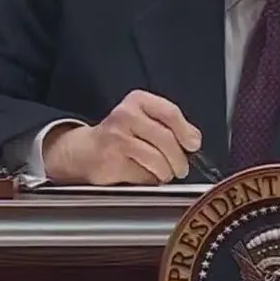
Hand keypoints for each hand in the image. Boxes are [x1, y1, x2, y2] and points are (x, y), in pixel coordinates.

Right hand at [43, 90, 201, 184]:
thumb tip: (193, 140)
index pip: (170, 113)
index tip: (193, 144)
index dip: (186, 131)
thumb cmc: (121, 134)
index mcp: (138, 100)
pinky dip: (149, 180)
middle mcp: (125, 115)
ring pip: (157, 160)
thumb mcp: (144, 118)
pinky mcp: (111, 161)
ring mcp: (117, 138)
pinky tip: (143, 174)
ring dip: (165, 172)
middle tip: (181, 168)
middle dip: (179, 159)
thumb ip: (170, 125)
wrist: (85, 150)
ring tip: (163, 173)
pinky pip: (143, 175)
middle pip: (166, 139)